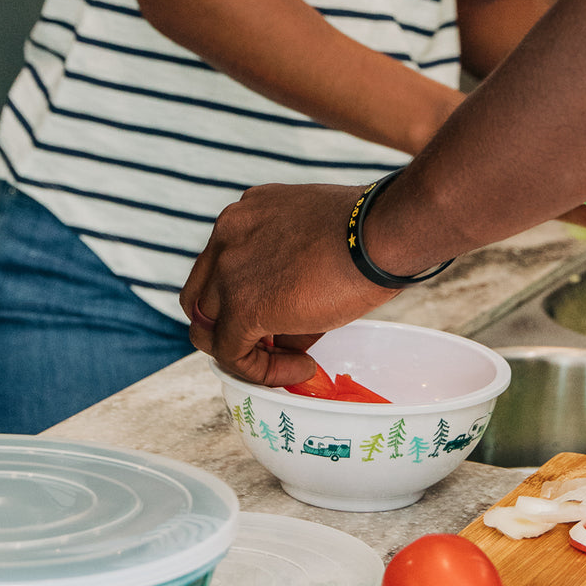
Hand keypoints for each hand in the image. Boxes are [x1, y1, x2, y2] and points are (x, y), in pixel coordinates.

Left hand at [180, 182, 395, 384]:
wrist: (383, 232)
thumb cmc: (369, 233)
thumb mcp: (315, 244)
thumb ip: (288, 281)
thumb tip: (286, 336)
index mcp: (244, 215)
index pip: (222, 266)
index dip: (242, 298)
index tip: (279, 318)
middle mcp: (226, 235)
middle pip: (202, 295)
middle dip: (229, 325)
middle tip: (271, 344)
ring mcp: (228, 268)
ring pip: (207, 327)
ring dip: (244, 352)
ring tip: (289, 362)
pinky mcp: (242, 305)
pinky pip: (232, 353)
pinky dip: (261, 371)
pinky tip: (302, 368)